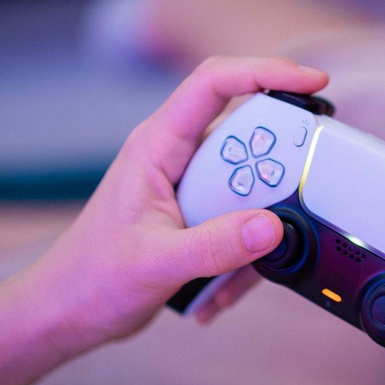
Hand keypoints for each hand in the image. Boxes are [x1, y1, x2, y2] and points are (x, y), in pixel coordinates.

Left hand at [29, 56, 328, 355]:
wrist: (70, 312)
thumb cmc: (91, 278)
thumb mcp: (157, 263)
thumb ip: (216, 246)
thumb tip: (272, 227)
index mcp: (158, 145)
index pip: (215, 83)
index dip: (267, 72)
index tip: (313, 83)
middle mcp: (179, 157)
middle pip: (250, 139)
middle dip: (273, 177)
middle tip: (278, 211)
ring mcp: (194, 187)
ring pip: (254, 188)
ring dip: (254, 233)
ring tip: (227, 273)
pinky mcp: (205, 216)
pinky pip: (246, 225)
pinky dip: (244, 260)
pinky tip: (217, 290)